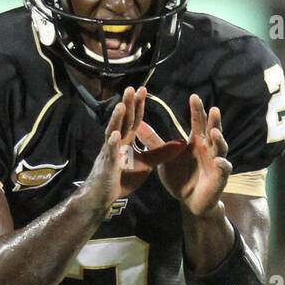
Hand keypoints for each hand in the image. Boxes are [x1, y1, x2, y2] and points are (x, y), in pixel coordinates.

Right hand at [83, 85, 185, 213]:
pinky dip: (113, 145)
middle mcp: (117, 143)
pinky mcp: (107, 167)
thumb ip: (161, 153)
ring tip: (122, 105)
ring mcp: (110, 154)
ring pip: (113, 133)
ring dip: (117, 119)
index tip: (143, 90)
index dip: (138, 106)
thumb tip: (181, 143)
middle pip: (123, 121)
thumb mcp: (147, 165)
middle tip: (132, 88)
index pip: (134, 120)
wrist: (103, 197)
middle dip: (127, 105)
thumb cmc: (121, 179)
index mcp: (127, 141)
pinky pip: (110, 155)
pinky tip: (116, 136)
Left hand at [145, 93, 231, 215]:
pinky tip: (219, 161)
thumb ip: (153, 141)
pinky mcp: (220, 177)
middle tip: (212, 109)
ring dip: (219, 139)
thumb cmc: (179, 178)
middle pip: (213, 130)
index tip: (193, 96)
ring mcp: (216, 161)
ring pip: (221, 147)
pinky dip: (222, 165)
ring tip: (214, 132)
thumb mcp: (164, 158)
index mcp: (196, 141)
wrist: (189, 201)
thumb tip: (138, 123)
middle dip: (213, 120)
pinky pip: (224, 169)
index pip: (198, 122)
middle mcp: (209, 148)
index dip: (197, 110)